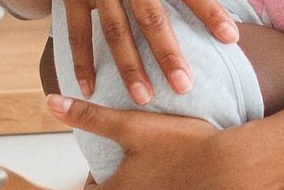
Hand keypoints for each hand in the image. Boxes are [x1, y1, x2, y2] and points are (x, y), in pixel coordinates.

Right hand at [4, 0, 239, 103]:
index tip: (231, 38)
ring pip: (116, 29)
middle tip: (184, 86)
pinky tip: (89, 86)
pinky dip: (82, 60)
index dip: (210, 11)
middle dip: (168, 53)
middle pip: (151, 14)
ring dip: (129, 66)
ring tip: (143, 97)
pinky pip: (78, 29)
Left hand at [46, 94, 243, 189]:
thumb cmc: (183, 145)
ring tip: (152, 165)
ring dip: (137, 181)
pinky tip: (171, 173)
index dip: (87, 181)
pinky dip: (158, 184)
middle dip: (112, 181)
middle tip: (125, 165)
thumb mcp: (133, 126)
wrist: (232, 165)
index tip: (95, 170)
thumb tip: (51, 102)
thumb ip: (91, 116)